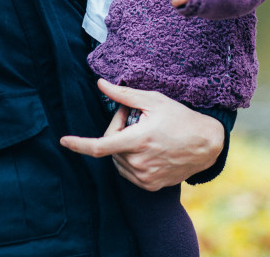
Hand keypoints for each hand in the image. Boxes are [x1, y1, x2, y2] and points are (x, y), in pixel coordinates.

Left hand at [60, 80, 224, 190]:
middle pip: (111, 147)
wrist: (206, 144)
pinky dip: (132, 161)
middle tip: (136, 119)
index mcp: (138, 140)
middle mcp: (139, 161)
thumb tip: (101, 84)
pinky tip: (149, 150)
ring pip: (119, 161)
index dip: (79, 144)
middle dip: (118, 132)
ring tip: (146, 135)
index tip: (63, 141)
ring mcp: (145, 176)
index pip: (100, 146)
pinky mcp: (150, 185)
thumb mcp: (155, 101)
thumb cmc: (181, 118)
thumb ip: (124, 95)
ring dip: (124, 148)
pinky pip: (129, 173)